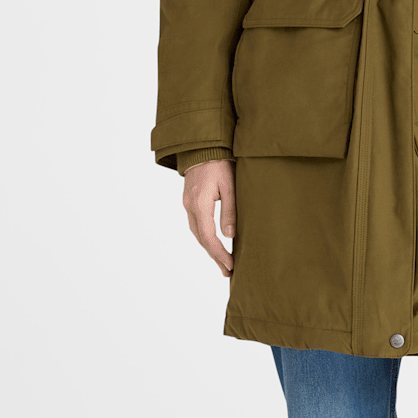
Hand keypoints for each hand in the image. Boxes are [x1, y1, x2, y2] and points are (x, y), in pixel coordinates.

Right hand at [182, 158, 235, 276]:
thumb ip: (229, 210)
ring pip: (197, 233)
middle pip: (201, 239)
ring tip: (222, 262)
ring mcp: (187, 204)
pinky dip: (205, 237)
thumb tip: (229, 236)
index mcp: (199, 204)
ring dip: (209, 249)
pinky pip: (196, 225)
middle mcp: (190, 206)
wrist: (203, 146)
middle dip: (214, 256)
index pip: (209, 237)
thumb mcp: (230, 186)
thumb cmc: (220, 162)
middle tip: (227, 271)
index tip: (230, 265)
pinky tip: (213, 243)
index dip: (219, 254)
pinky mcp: (189, 201)